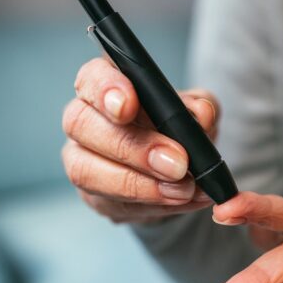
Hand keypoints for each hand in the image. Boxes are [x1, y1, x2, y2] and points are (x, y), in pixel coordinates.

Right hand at [62, 56, 219, 222]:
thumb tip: (201, 115)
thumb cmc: (176, 126)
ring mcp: (81, 158)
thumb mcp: (196, 111)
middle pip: (82, 125)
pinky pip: (112, 203)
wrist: (175, 168)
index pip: (91, 76)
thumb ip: (199, 108)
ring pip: (87, 170)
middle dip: (132, 147)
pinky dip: (154, 205)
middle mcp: (83, 118)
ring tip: (184, 189)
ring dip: (140, 185)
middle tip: (177, 163)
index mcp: (104, 82)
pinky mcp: (93, 196)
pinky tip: (184, 201)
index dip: (105, 90)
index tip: (127, 106)